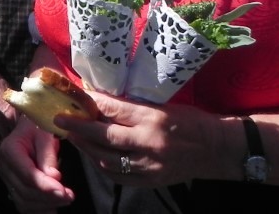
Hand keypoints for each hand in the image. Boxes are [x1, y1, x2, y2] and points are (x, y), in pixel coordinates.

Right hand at [0, 73, 16, 141]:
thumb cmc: (1, 85)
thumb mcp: (13, 97)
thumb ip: (19, 109)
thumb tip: (27, 115)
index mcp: (10, 115)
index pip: (18, 132)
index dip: (20, 133)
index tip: (22, 132)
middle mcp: (0, 121)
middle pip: (8, 137)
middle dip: (11, 137)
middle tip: (14, 136)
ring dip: (1, 138)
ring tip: (4, 135)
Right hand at [0, 116, 75, 212]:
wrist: (29, 128)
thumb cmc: (38, 128)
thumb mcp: (45, 135)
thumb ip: (48, 156)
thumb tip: (54, 178)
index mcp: (9, 149)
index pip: (28, 174)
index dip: (46, 187)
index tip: (65, 192)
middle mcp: (4, 166)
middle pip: (25, 191)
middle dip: (49, 197)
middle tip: (70, 196)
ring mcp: (7, 178)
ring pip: (24, 201)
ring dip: (46, 205)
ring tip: (65, 199)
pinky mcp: (12, 186)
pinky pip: (24, 205)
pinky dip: (39, 209)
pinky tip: (54, 205)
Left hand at [55, 91, 228, 187]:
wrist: (218, 149)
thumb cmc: (190, 121)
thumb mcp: (161, 105)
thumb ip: (129, 105)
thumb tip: (97, 97)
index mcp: (153, 119)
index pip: (112, 110)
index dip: (89, 104)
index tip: (71, 98)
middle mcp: (150, 143)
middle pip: (104, 136)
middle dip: (78, 127)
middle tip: (60, 120)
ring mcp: (150, 166)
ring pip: (107, 159)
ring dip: (86, 147)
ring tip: (73, 136)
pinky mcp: (152, 181)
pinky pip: (119, 176)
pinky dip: (102, 164)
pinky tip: (93, 154)